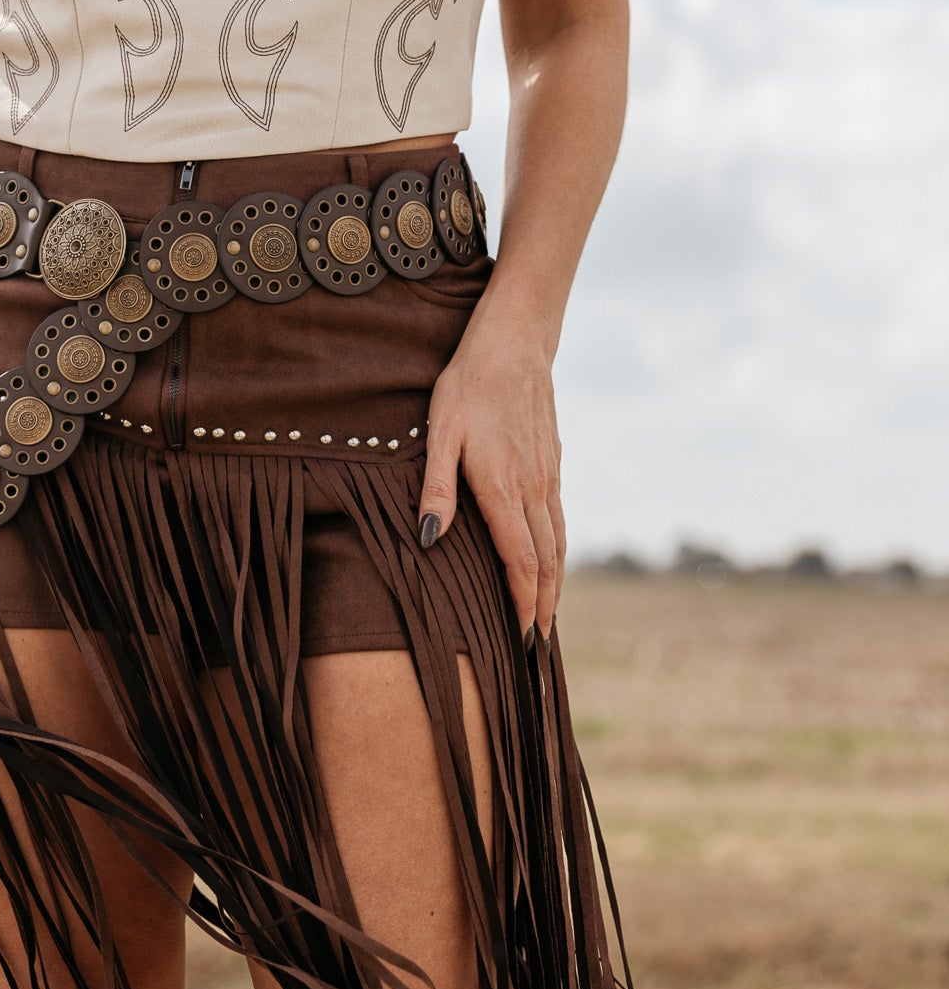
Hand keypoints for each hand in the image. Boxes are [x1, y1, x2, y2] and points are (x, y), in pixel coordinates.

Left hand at [416, 312, 564, 645]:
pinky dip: (559, 550)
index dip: (523, 601)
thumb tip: (428, 539)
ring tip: (548, 615)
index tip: (522, 636)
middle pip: (547, 560)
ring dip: (556, 582)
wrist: (514, 342)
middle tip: (537, 645)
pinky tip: (551, 559)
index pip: (521, 560)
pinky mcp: (553, 462)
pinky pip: (560, 517)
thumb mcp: (439, 431)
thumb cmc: (468, 385)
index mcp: (503, 486)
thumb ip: (436, 488)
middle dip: (544, 605)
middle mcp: (534, 487)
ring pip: (559, 540)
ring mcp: (548, 475)